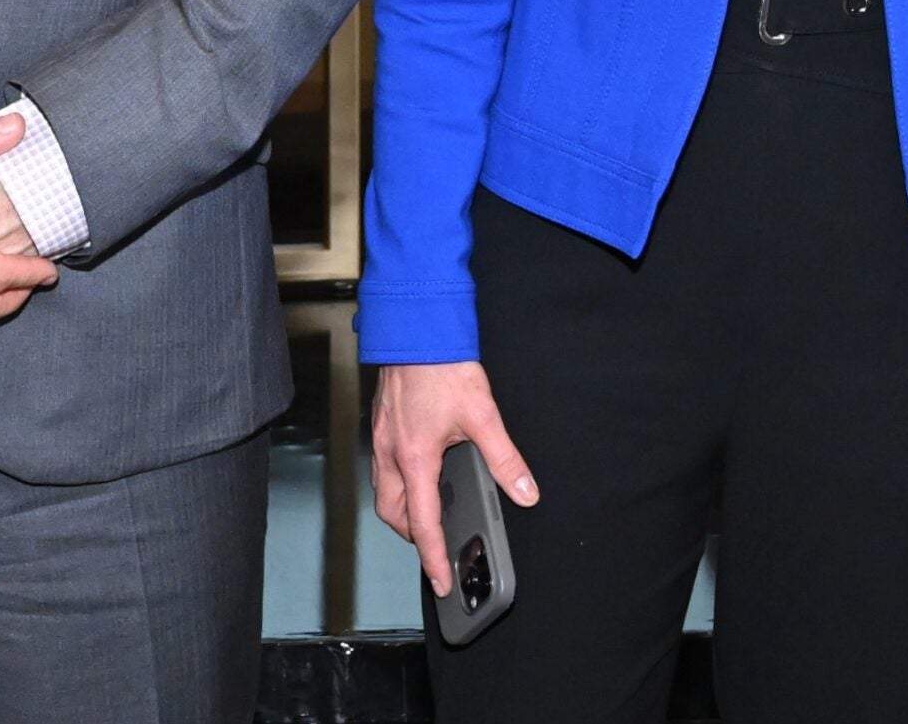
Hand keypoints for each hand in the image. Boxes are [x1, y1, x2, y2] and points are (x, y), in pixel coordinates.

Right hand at [371, 361, 538, 596]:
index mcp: (415, 458)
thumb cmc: (442, 364)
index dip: (434, 557)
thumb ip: (505, 457)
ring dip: (402, 509)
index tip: (440, 581)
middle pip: (393, 514)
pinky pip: (382, 465)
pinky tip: (415, 469)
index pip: (423, 524)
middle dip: (412, 535)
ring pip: (384, 491)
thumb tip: (525, 490)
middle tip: (434, 544)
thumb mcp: (482, 413)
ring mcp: (381, 437)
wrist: (416, 325)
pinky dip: (397, 481)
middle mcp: (391, 453)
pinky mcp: (381, 422)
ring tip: (425, 512)